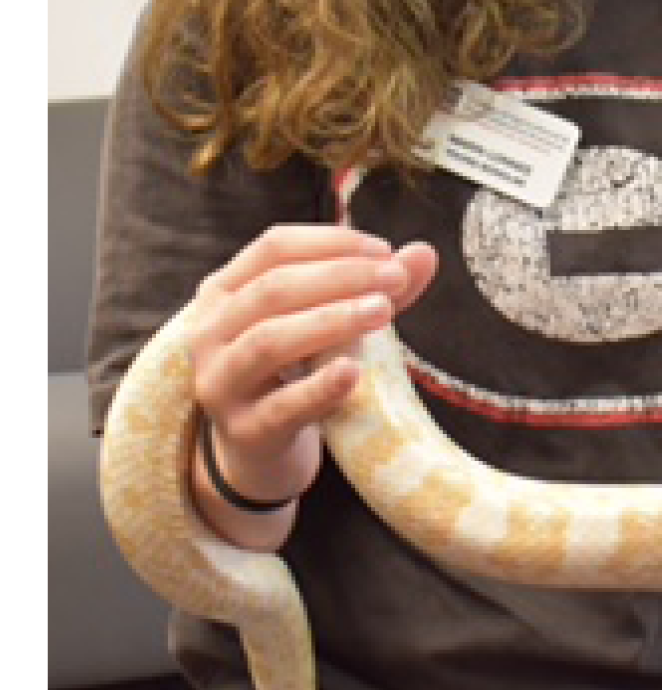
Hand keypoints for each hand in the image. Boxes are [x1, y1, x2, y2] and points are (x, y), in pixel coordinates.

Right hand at [188, 225, 437, 508]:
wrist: (260, 447)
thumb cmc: (295, 367)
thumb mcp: (326, 319)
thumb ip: (370, 287)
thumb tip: (423, 253)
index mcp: (224, 289)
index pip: (274, 247)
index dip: (332, 242)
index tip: (385, 250)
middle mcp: (209, 331)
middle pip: (273, 288)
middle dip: (340, 276)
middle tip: (394, 278)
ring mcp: (220, 383)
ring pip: (270, 340)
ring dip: (331, 320)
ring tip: (382, 311)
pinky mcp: (243, 431)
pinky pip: (281, 407)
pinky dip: (318, 387)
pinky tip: (354, 371)